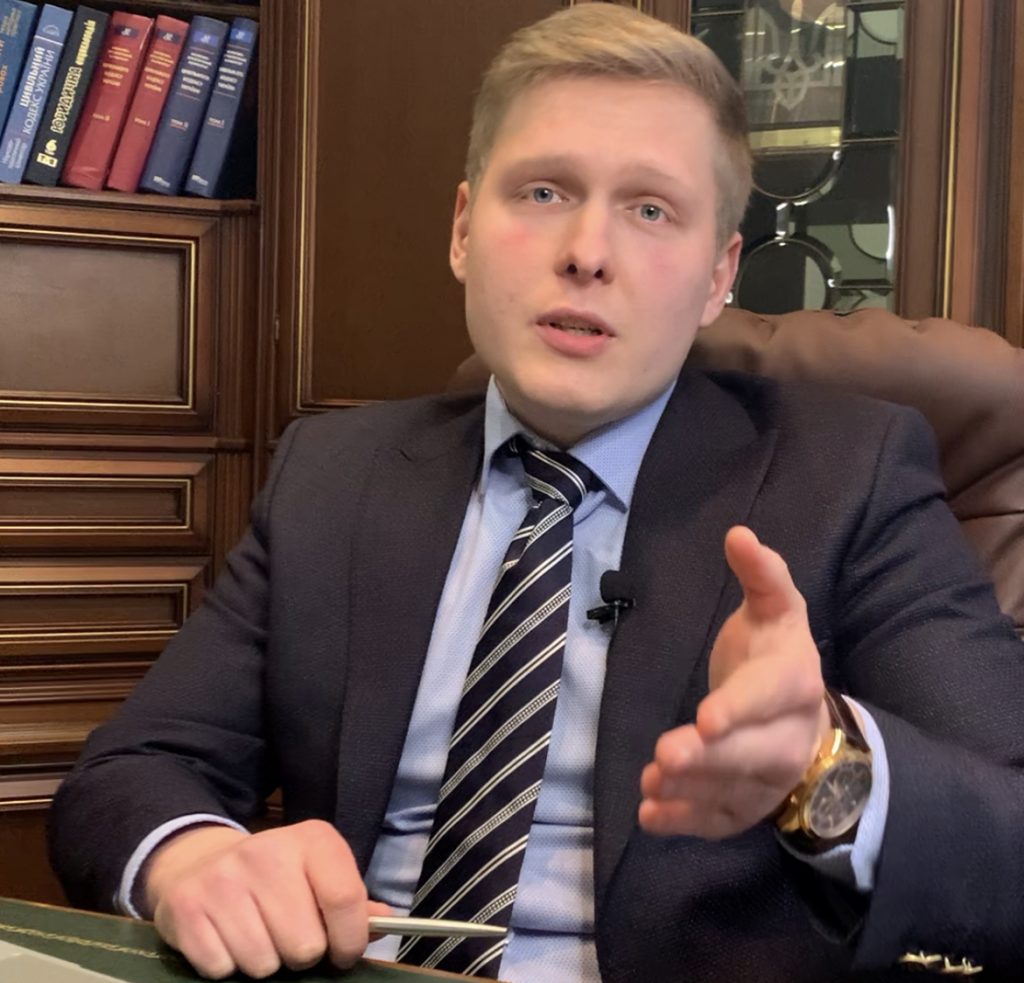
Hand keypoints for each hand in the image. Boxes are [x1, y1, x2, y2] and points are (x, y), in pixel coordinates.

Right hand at [145, 820, 391, 979]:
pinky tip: (228, 939)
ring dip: (265, 962)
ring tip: (259, 936)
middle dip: (302, 955)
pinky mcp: (188, 908)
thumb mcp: (316, 871)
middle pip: (305, 946)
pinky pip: (222, 970)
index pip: (345, 898)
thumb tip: (385, 923)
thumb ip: (351, 899)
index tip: (343, 953)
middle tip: (290, 938)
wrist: (199, 862)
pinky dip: (228, 966)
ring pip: (263, 965)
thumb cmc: (274, 875)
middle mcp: (267, 852)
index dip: (350, 940)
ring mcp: (224, 879)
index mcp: (311, 840)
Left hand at [639, 526, 829, 838]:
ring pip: (733, 791)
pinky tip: (649, 817)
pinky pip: (719, 821)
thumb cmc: (775, 654)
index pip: (769, 697)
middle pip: (752, 754)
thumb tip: (738, 534)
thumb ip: (761, 575)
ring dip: (690, 791)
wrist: (804, 717)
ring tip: (650, 783)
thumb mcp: (775, 609)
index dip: (740, 708)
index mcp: (794, 682)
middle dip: (710, 758)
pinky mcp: (746, 806)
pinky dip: (685, 822)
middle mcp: (787, 737)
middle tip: (665, 755)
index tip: (706, 717)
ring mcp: (769, 779)